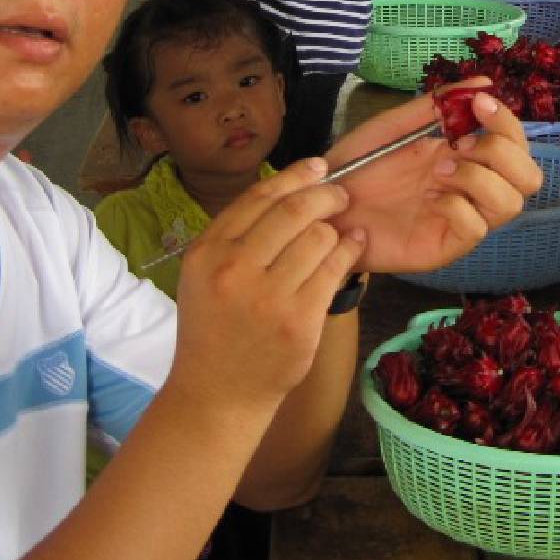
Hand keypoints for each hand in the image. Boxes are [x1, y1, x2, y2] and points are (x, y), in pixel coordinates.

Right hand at [171, 159, 364, 406]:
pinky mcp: (299, 321)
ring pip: (319, 237)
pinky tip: (354, 247)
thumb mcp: (205, 275)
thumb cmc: (215, 329)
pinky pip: (335, 269)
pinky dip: (350, 252)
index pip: (259, 196)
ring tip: (342, 232)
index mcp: (207, 251)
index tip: (318, 167)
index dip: (295, 175)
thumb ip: (239, 235)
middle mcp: (233, 269)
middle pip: (294, 210)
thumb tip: (293, 189)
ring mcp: (267, 296)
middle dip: (326, 195)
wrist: (218, 392)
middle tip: (340, 196)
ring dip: (337, 229)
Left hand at [323, 88, 541, 273]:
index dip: (507, 121)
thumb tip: (484, 81)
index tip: (479, 105)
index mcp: (463, 155)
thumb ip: (436, 105)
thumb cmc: (355, 168)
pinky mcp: (446, 245)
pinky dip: (457, 207)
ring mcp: (462, 218)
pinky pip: (476, 228)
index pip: (513, 142)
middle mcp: (471, 187)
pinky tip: (430, 201)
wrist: (322, 207)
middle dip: (504, 152)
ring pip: (511, 203)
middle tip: (463, 144)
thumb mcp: (394, 126)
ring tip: (441, 171)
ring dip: (481, 178)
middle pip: (528, 175)